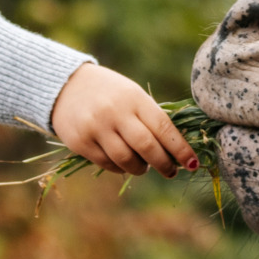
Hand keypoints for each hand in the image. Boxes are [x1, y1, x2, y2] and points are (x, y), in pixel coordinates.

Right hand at [50, 63, 199, 176]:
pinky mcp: (81, 142)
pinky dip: (120, 168)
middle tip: (171, 172)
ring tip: (145, 168)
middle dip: (164, 164)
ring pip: (127, 160)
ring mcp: (96, 128)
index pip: (164, 127)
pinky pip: (108, 164)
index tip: (193, 163)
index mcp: (134, 98)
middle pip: (147, 148)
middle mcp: (115, 113)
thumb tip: (177, 151)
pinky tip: (124, 163)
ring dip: (141, 169)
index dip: (181, 149)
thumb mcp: (132, 95)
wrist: (65, 85)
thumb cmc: (109, 93)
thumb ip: (151, 118)